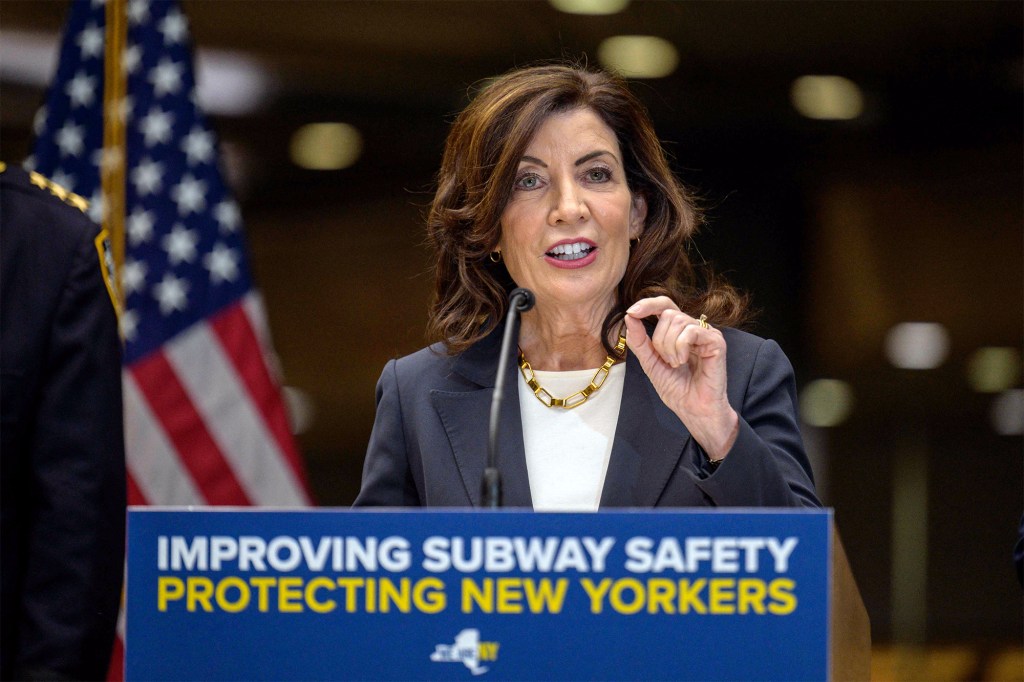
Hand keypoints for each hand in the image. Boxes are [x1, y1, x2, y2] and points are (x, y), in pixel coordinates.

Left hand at [624, 296, 738, 460]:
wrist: (693, 409)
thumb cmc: (676, 388)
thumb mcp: (650, 362)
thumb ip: (639, 341)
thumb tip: (629, 316)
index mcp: (677, 331)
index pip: (663, 305)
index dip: (647, 304)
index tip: (631, 312)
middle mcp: (693, 328)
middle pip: (668, 313)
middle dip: (658, 339)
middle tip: (666, 361)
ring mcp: (706, 333)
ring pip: (677, 320)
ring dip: (669, 347)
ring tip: (677, 364)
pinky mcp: (716, 341)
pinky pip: (691, 331)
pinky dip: (681, 348)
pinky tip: (684, 361)